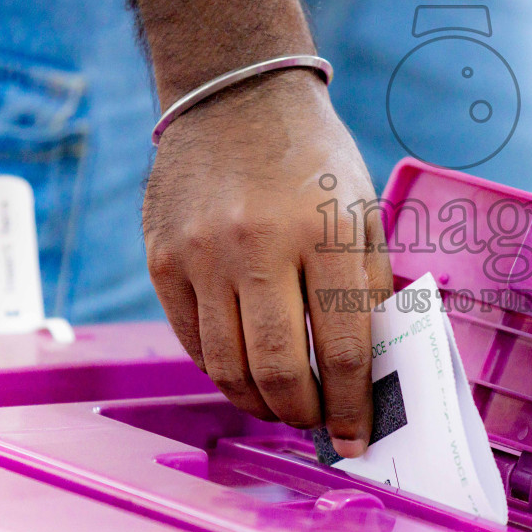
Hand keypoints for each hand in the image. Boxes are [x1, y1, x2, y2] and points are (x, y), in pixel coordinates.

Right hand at [144, 72, 391, 455]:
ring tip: (279, 404)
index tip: (355, 437)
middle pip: (279, 370)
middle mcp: (258, 245)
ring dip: (257, 402)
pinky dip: (220, 367)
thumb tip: (369, 373)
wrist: (235, 94)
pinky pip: (191, 339)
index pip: (342, 347)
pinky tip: (242, 367)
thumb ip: (366, 289)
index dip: (352, 406)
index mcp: (323, 232)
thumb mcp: (359, 211)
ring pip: (227, 367)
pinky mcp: (162, 258)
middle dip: (302, 413)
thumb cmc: (312, 159)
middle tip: (314, 421)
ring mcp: (201, 254)